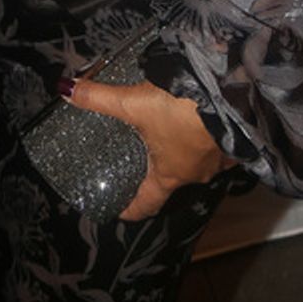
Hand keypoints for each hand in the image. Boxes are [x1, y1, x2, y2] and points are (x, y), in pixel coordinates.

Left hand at [68, 78, 234, 222]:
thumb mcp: (134, 103)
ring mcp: (219, 159)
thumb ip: (98, 98)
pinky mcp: (236, 141)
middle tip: (141, 157)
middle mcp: (195, 173)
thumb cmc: (181, 108)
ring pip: (196, 162)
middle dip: (158, 170)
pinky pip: (217, 147)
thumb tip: (66, 90)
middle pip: (171, 179)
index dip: (132, 209)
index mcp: (170, 174)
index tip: (120, 211)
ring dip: (183, 153)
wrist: (229, 93)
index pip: (148, 203)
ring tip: (169, 135)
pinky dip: (206, 139)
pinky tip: (200, 122)